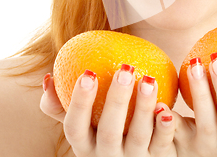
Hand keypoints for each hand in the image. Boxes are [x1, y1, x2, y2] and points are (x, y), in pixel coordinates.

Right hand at [40, 66, 177, 156]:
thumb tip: (49, 78)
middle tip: (125, 69)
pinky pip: (163, 144)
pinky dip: (165, 128)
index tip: (88, 73)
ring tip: (149, 80)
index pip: (75, 127)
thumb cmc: (105, 129)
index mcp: (85, 146)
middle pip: (109, 131)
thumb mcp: (83, 125)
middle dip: (116, 100)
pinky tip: (167, 108)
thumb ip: (63, 104)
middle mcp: (107, 156)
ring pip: (138, 137)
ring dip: (144, 108)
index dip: (79, 102)